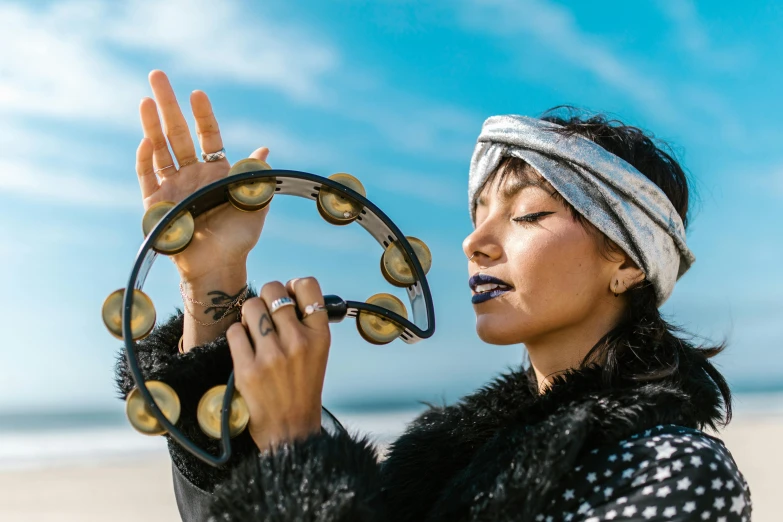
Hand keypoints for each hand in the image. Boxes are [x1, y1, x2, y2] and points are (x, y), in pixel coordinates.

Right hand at [135, 70, 269, 281]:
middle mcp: (192, 174)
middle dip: (168, 104)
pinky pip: (148, 177)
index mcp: (217, 171)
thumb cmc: (240, 237)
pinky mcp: (156, 204)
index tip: (198, 93)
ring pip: (159, 149)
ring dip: (151, 125)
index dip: (203, 115)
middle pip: (177, 133)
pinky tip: (146, 140)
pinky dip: (146, 159)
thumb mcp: (254, 203)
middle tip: (157, 75)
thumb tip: (264, 149)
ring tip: (145, 99)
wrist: (220, 265)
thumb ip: (256, 176)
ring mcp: (173, 186)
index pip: (208, 135)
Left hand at [226, 278, 330, 450]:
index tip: (289, 296)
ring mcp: (272, 355)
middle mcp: (298, 341)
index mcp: (320, 336)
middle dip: (266, 298)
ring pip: (251, 306)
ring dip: (249, 315)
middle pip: (272, 290)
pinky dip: (237, 335)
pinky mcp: (248, 369)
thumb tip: (285, 292)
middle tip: (266, 314)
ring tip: (254, 330)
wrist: (291, 428)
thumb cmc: (303, 387)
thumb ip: (307, 323)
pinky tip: (245, 347)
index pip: (307, 286)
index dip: (294, 285)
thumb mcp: (319, 353)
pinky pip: (234, 331)